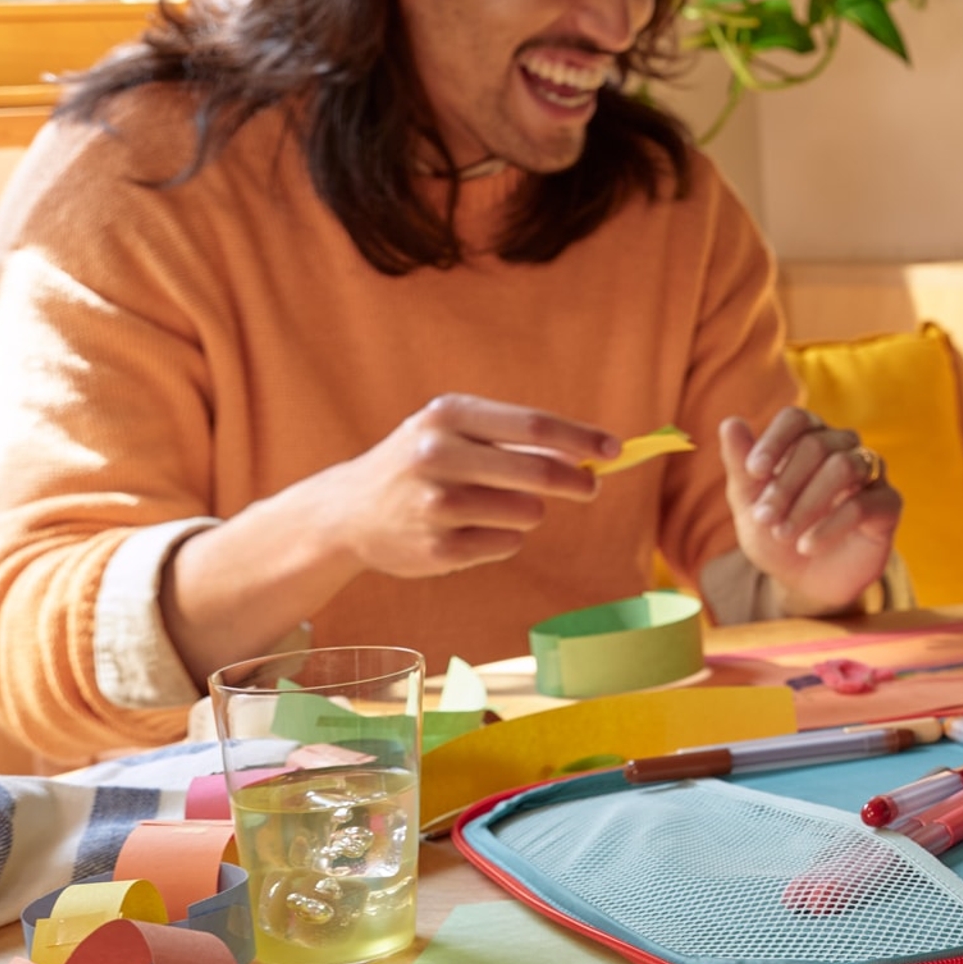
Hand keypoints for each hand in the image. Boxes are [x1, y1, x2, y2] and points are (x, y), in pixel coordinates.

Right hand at [166, 396, 612, 676]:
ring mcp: (435, 504)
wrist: (347, 512)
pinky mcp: (436, 548)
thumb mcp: (453, 431)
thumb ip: (516, 438)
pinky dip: (502, 539)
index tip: (615, 450)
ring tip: (493, 506)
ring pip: (527, 512)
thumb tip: (592, 453)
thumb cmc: (420, 463)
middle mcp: (438, 455)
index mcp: (447, 415)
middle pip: (538, 471)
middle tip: (589, 486)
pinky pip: (506, 544)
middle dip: (575, 482)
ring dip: (527, 511)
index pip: (533, 424)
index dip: (581, 439)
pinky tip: (468, 531)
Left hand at [720, 406, 902, 615]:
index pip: (797, 418)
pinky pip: (863, 504)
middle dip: (785, 483)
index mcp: (809, 439)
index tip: (753, 471)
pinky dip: (830, 526)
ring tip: (783, 534)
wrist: (805, 582)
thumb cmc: (776, 535)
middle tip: (763, 517)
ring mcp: (870, 474)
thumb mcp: (749, 505)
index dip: (775, 440)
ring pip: (844, 466)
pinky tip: (807, 546)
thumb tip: (730, 423)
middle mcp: (844, 448)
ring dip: (807, 503)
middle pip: (817, 444)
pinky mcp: (888, 504)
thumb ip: (740, 465)